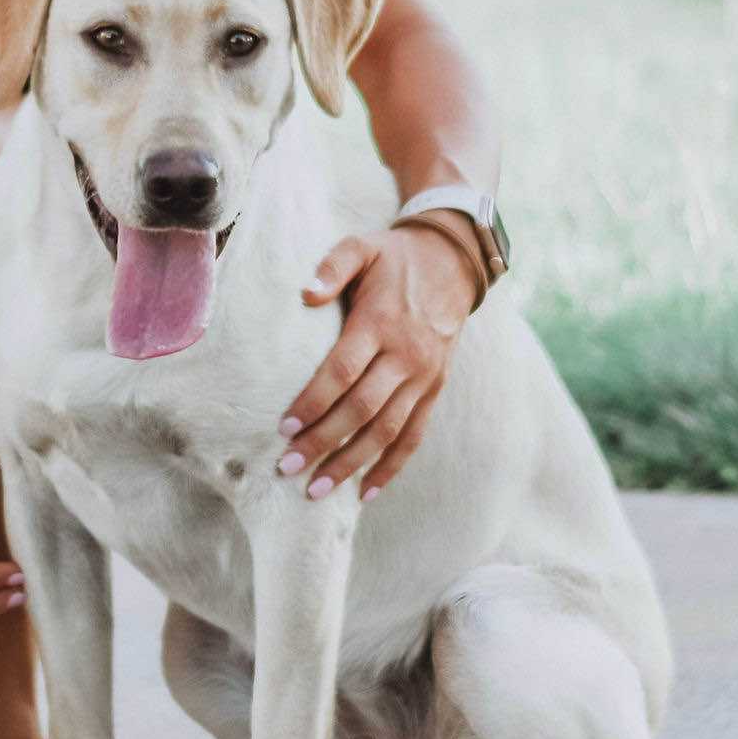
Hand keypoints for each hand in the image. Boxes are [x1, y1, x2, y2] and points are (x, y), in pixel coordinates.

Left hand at [280, 220, 479, 499]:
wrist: (453, 264)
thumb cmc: (394, 259)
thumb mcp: (362, 246)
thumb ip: (332, 266)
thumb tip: (305, 293)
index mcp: (381, 322)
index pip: (343, 370)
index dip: (314, 401)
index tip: (284, 428)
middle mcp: (406, 355)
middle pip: (362, 408)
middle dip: (323, 442)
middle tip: (287, 468)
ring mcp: (424, 377)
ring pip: (387, 430)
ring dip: (352, 463)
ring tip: (317, 490)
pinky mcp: (434, 390)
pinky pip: (414, 435)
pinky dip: (391, 467)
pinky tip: (364, 492)